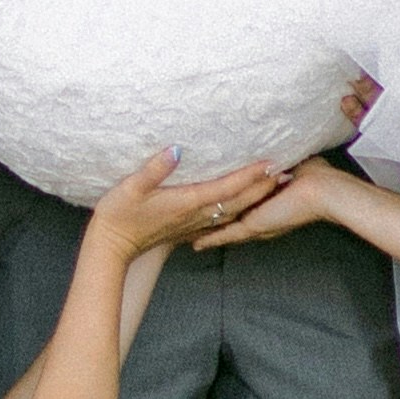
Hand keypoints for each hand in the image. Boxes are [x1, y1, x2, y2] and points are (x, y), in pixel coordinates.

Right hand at [93, 142, 295, 262]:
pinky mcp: (189, 227)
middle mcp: (197, 215)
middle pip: (239, 201)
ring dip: (256, 198)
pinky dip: (240, 209)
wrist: (112, 248)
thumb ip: (154, 170)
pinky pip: (222, 219)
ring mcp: (194, 223)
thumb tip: (176, 150)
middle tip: (286, 170)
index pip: (227, 188)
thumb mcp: (131, 187)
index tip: (271, 163)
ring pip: (234, 211)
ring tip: (274, 184)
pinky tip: (246, 203)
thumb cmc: (119, 215)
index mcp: (188, 203)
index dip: (250, 175)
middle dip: (263, 187)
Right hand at [208, 145, 353, 245]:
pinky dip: (211, 239)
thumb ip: (272, 159)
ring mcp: (256, 222)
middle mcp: (261, 213)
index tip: (214, 194)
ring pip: (226, 228)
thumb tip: (266, 148)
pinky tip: (197, 244)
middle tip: (194, 222)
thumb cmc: (314, 174)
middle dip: (214, 221)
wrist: (322, 190)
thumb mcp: (286, 161)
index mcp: (269, 199)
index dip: (230, 198)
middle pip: (232, 218)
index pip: (244, 201)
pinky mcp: (254, 226)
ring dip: (209, 231)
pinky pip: (227, 234)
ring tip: (189, 235)